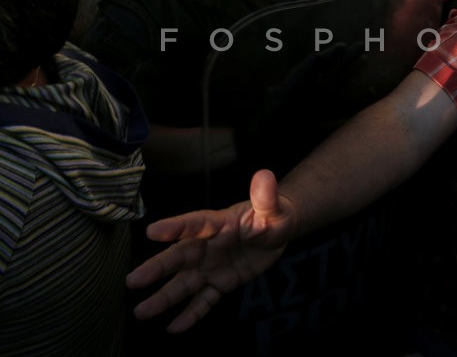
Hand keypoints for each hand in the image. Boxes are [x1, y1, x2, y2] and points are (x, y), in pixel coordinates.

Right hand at [126, 170, 295, 332]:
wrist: (278, 231)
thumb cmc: (272, 214)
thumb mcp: (273, 207)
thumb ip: (266, 196)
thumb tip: (265, 175)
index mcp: (219, 223)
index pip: (195, 224)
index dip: (175, 227)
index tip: (151, 231)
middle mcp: (208, 246)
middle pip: (180, 257)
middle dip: (157, 269)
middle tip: (132, 281)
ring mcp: (212, 266)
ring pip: (185, 283)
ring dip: (164, 298)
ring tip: (141, 312)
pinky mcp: (221, 282)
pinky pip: (204, 300)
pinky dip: (191, 314)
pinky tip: (174, 327)